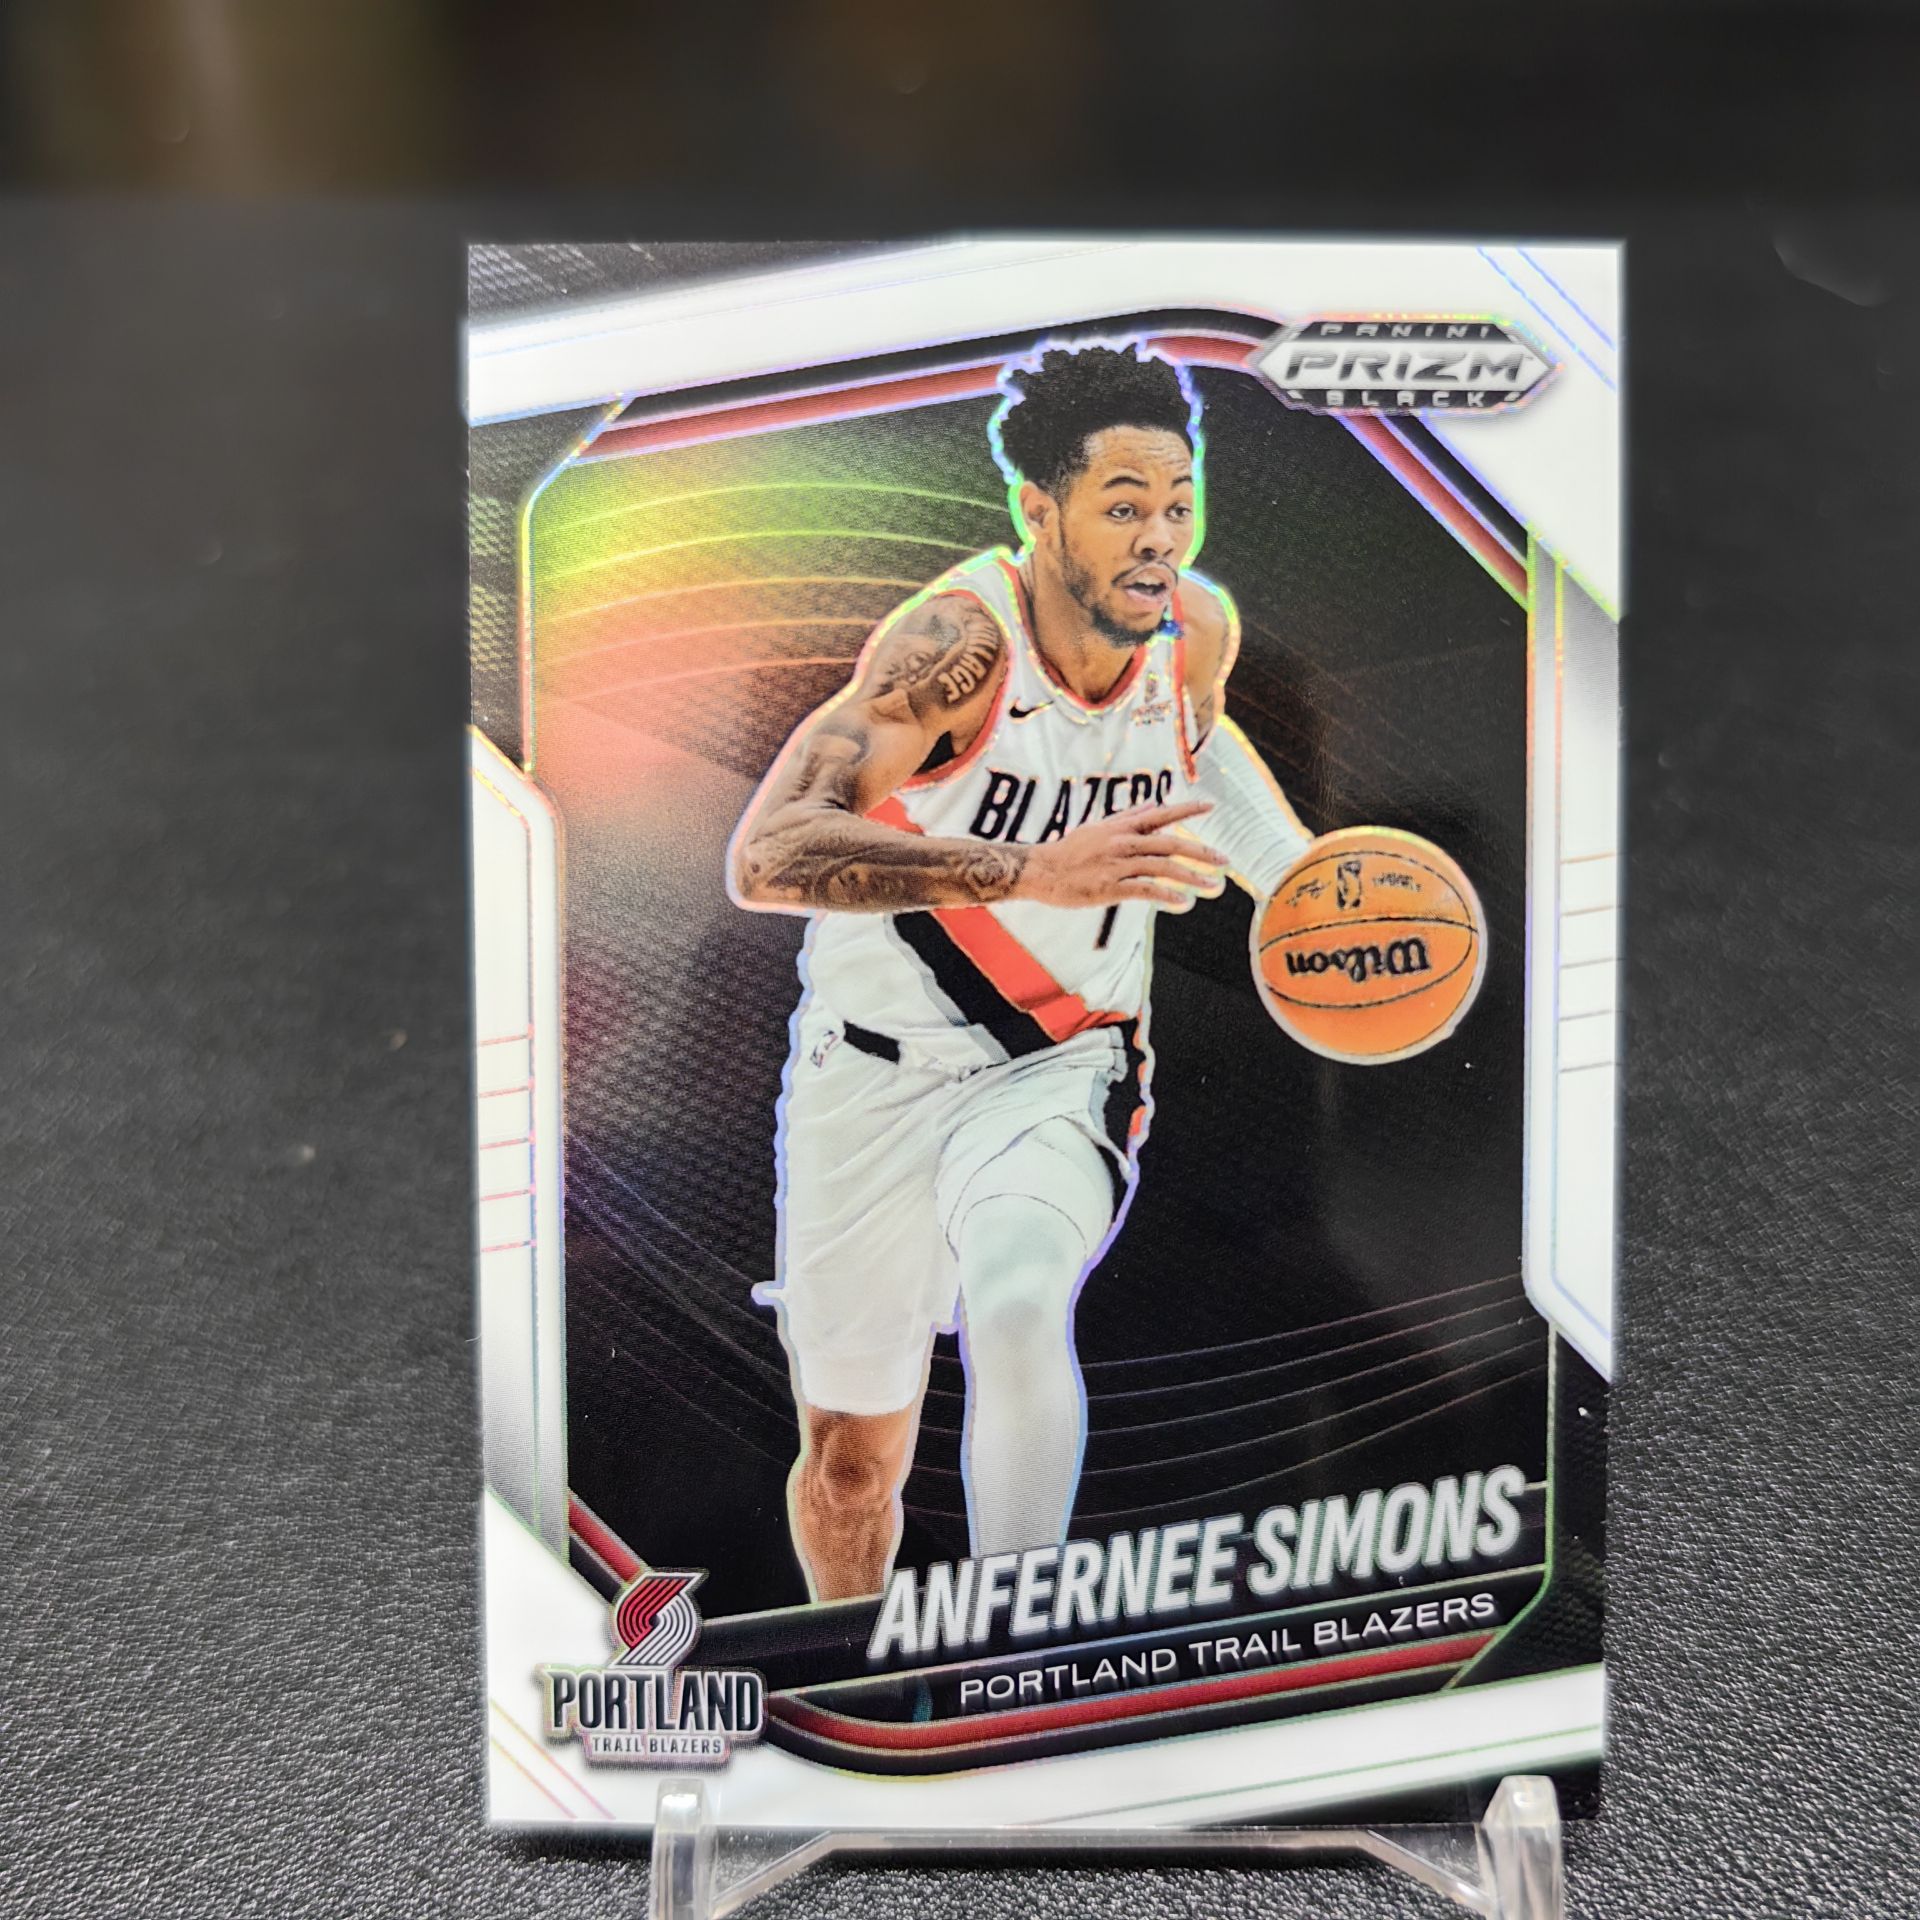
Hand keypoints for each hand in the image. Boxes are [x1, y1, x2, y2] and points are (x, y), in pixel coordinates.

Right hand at [1017, 801, 1228, 910]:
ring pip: (1162, 867)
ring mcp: (1117, 865)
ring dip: (1191, 876)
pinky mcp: (1110, 887)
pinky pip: (1144, 890)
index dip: (1186, 810)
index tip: (1210, 807)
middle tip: (1225, 860)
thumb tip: (1152, 805)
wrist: (1041, 871)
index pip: (1160, 814)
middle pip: (1170, 843)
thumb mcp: (1098, 827)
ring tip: (1213, 886)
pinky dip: (1166, 895)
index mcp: (1121, 827)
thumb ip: (1127, 817)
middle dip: (1200, 852)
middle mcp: (1123, 842)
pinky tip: (1182, 901)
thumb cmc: (1069, 850)